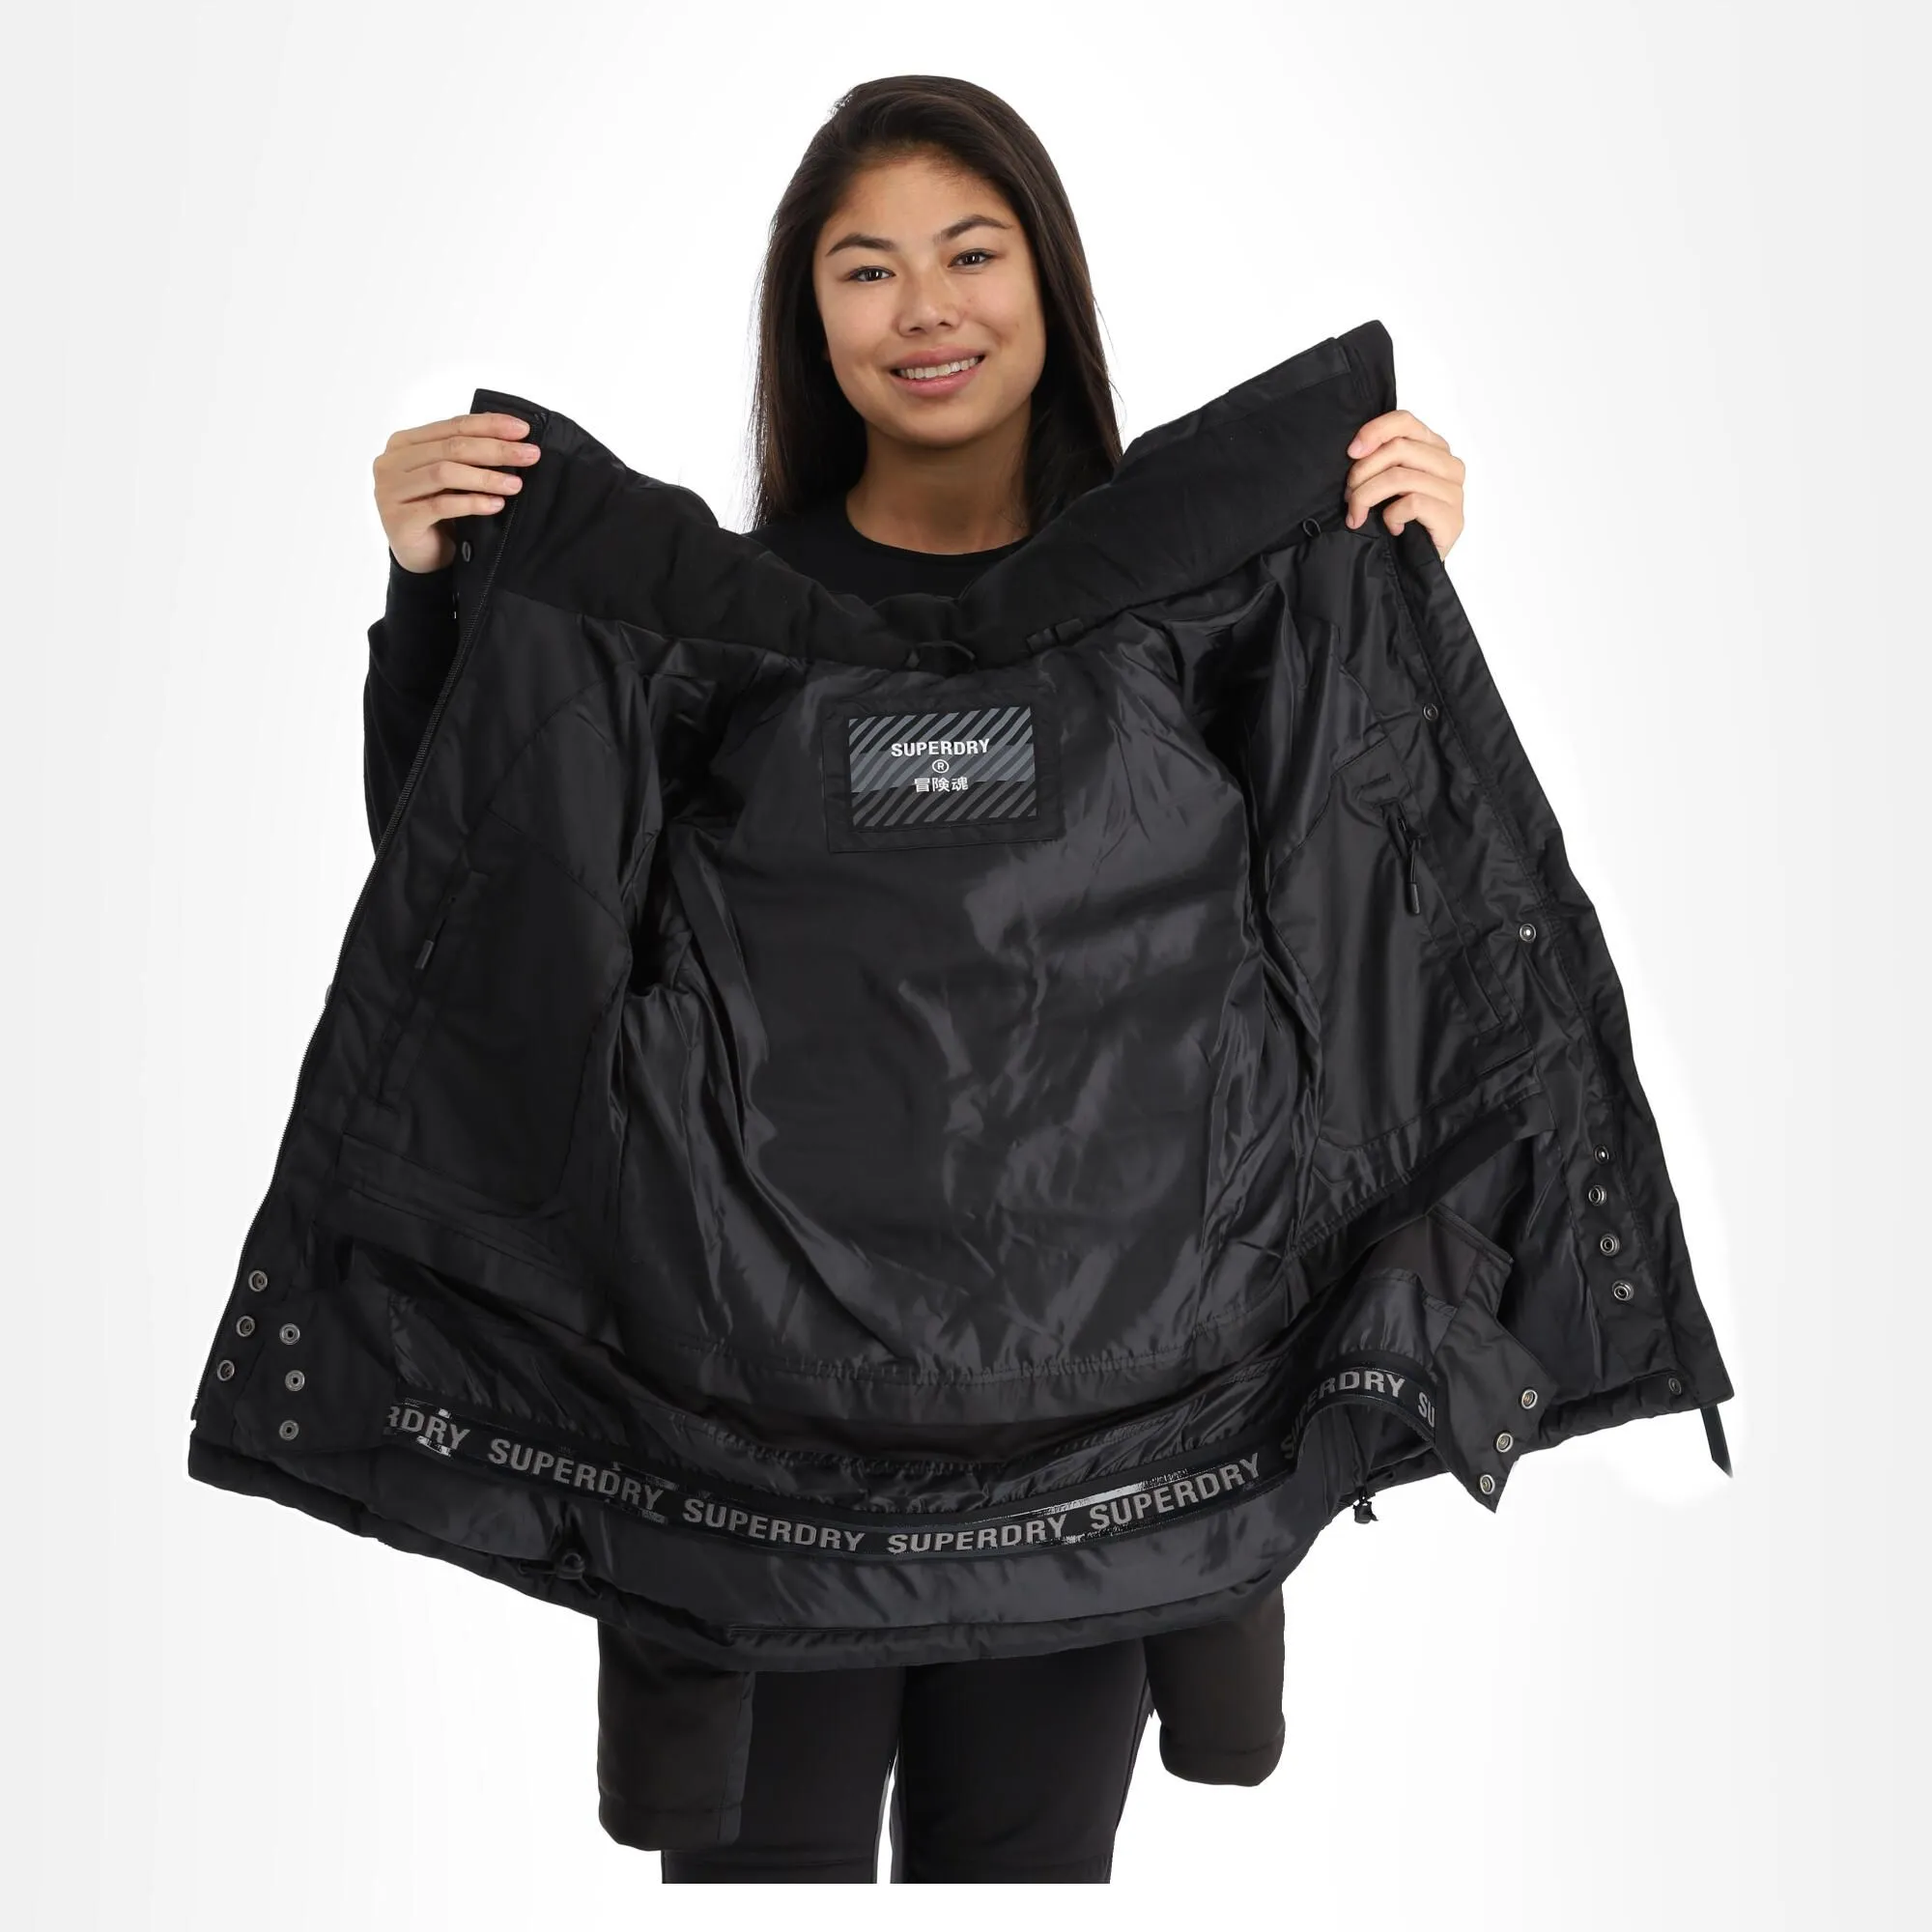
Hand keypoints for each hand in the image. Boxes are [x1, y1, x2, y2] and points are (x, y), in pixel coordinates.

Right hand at [372, 411, 541, 573]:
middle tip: (529, 455)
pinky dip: (472, 503)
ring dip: (485, 477)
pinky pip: (440, 505)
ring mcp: (391, 490)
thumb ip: (466, 457)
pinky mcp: (399, 519)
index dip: (489, 425)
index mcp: (405, 443)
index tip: (522, 429)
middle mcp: (392, 462)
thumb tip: (514, 439)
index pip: (452, 426)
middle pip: (452, 447)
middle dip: (496, 449)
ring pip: (445, 473)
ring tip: (515, 484)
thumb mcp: (452, 480)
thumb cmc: (438, 515)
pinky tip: (496, 505)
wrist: (421, 558)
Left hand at [1342, 409, 1464, 560]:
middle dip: (1362, 473)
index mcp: (1434, 448)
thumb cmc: (1399, 522)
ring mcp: (1454, 492)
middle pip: (1398, 449)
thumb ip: (1381, 459)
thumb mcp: (1386, 484)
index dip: (1374, 431)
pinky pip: (1412, 503)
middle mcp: (1449, 465)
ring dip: (1367, 496)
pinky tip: (1389, 527)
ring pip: (1400, 477)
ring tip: (1357, 515)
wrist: (1415, 566)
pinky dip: (1391, 516)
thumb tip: (1355, 449)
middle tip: (1347, 496)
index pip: (1405, 421)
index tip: (1351, 452)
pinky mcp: (1452, 518)